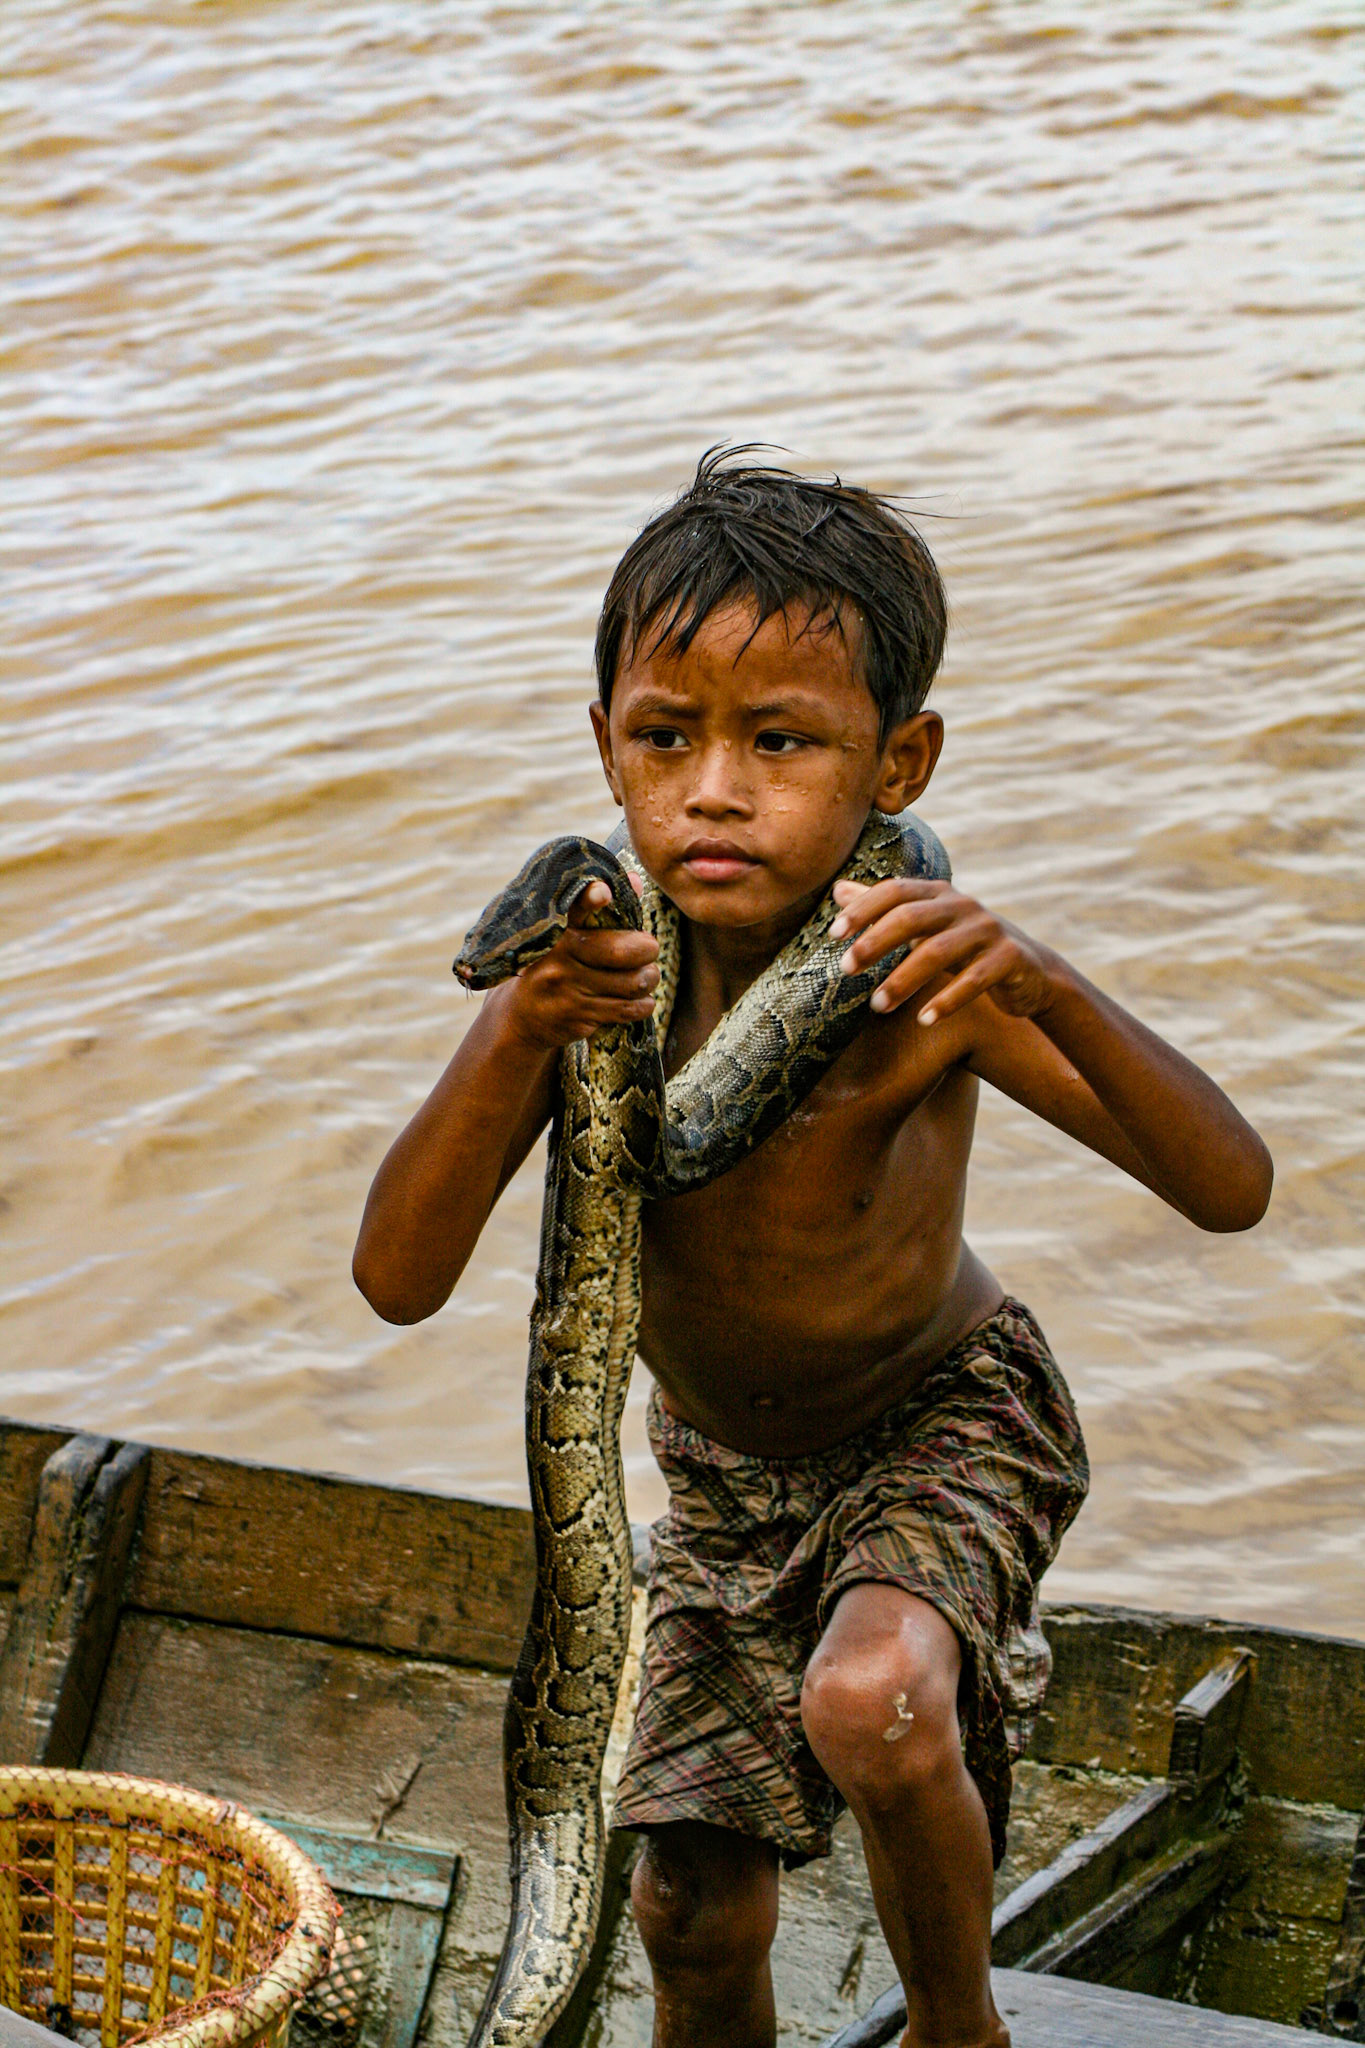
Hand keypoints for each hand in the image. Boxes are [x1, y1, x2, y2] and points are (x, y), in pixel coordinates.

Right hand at [501, 875, 659, 1050]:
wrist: (521, 1017)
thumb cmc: (554, 966)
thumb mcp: (566, 935)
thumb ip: (601, 909)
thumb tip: (635, 880)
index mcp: (556, 931)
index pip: (573, 908)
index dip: (590, 899)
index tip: (603, 893)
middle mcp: (560, 958)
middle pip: (620, 951)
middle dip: (647, 949)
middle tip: (650, 949)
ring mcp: (568, 989)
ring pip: (631, 983)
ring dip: (649, 978)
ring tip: (648, 975)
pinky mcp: (579, 1016)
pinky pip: (627, 1008)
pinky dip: (643, 1003)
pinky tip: (640, 999)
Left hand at [829, 877, 1057, 1026]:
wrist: (1031, 971)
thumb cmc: (966, 948)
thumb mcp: (926, 926)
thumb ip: (885, 910)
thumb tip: (837, 889)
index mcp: (939, 894)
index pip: (894, 891)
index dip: (862, 909)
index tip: (833, 934)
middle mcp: (963, 906)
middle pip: (911, 917)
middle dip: (875, 942)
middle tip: (846, 970)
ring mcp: (988, 930)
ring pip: (938, 951)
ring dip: (904, 980)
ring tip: (878, 1007)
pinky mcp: (1010, 958)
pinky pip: (974, 979)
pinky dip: (947, 1001)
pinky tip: (924, 1020)